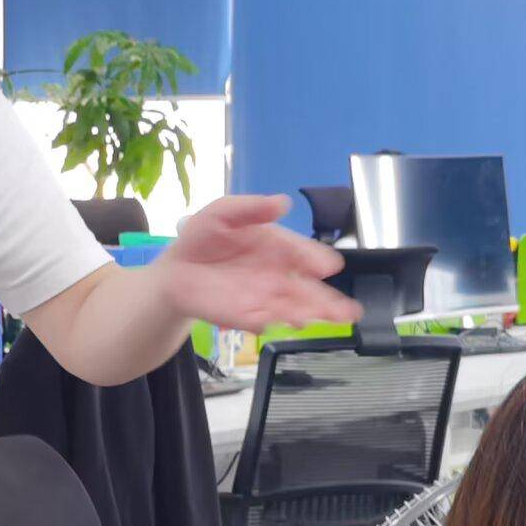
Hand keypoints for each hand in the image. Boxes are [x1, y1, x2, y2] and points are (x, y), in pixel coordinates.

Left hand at [150, 197, 356, 331]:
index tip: (328, 266)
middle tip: (348, 310)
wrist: (177, 268)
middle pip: (308, 289)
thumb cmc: (204, 237)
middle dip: (328, 300)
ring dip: (311, 314)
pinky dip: (275, 322)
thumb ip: (252, 207)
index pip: (303, 252)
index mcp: (278, 246)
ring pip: (294, 308)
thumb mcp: (224, 211)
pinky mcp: (247, 316)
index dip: (316, 259)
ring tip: (328, 319)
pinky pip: (264, 321)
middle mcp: (278, 274)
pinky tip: (288, 323)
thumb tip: (283, 202)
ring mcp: (265, 298)